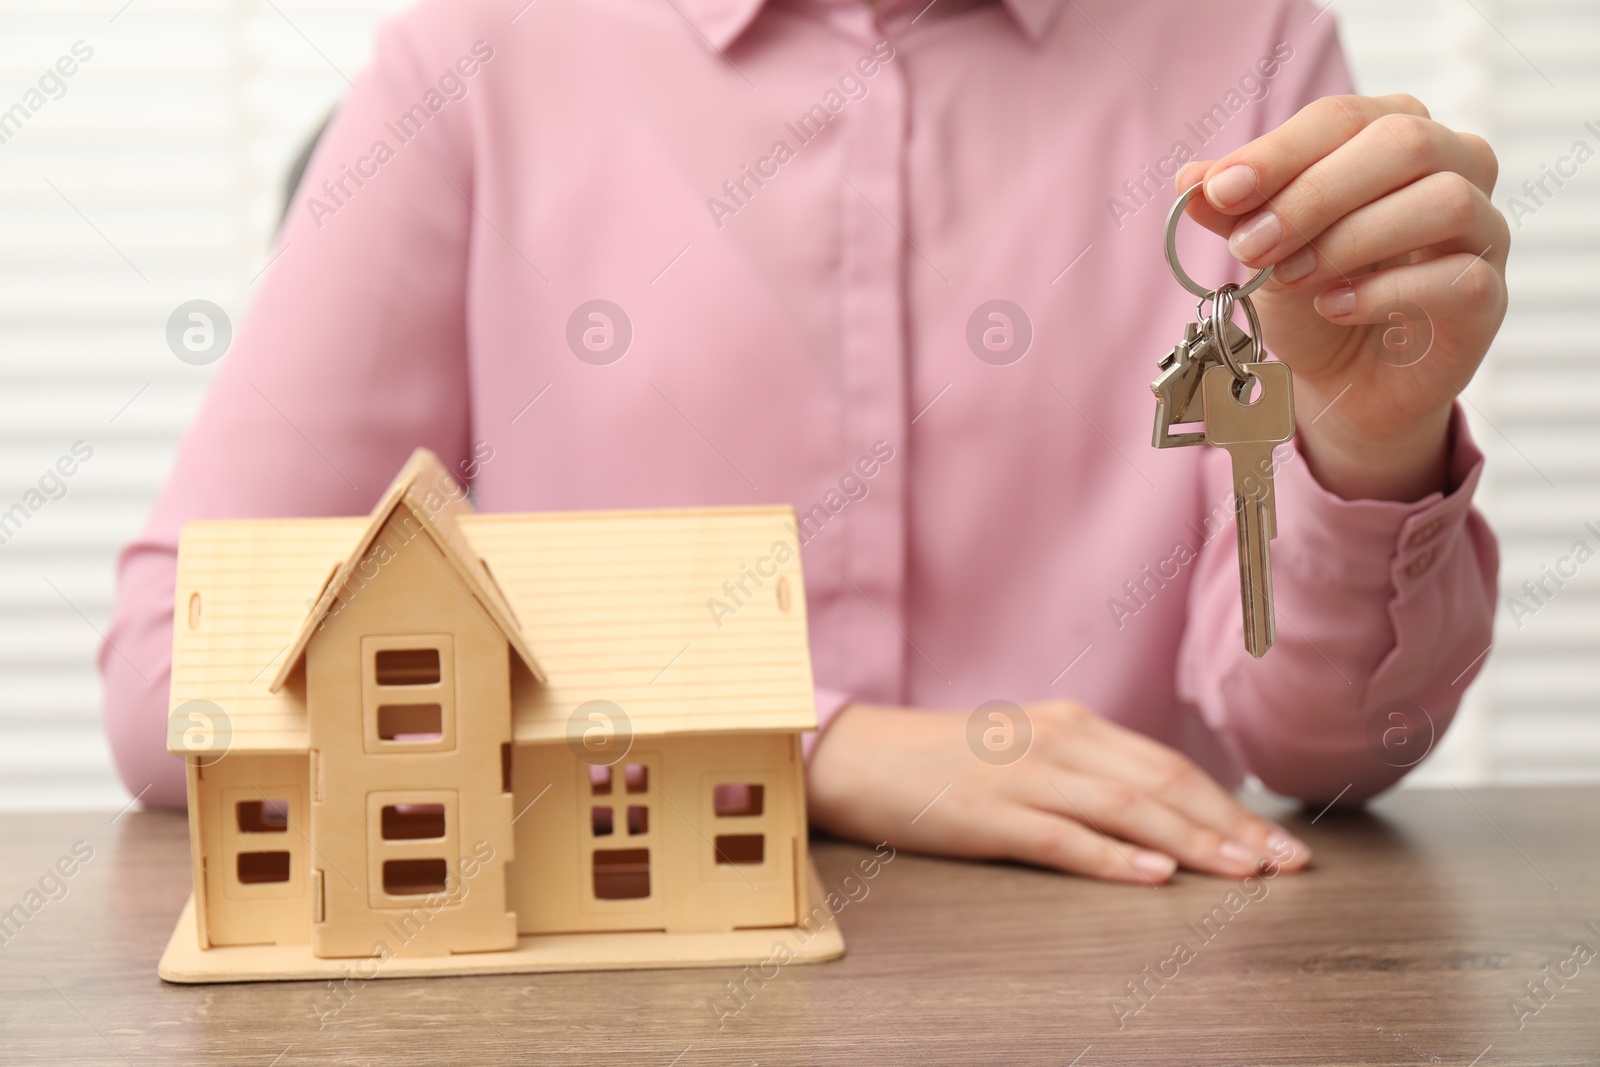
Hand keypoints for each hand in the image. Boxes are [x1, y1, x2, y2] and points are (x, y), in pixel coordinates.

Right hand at [806, 701, 1309, 883]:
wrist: (857, 756)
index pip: (1168, 766)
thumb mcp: (1022, 750)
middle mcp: (1056, 741)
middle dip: (1231, 827)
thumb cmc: (943, 760)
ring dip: (1192, 843)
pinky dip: (1113, 858)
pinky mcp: (988, 814)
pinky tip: (1154, 878)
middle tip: (1285, 865)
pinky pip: (1062, 838)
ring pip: (1126, 810)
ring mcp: (1022, 776)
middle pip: (1162, 785)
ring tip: (1242, 874)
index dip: (1228, 804)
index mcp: (1070, 725)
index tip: (1277, 841)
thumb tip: (1154, 810)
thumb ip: (1083, 770)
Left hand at [1176, 94, 1507, 502]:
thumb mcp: (1261, 249)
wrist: (1343, 381)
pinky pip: (1458, 276)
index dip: (1279, 151)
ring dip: (1351, 239)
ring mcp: (1482, 229)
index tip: (1220, 191)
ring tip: (1290, 278)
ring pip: (1442, 201)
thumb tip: (1190, 179)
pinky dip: (1385, 292)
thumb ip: (1234, 212)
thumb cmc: (1310, 295)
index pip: (1343, 116)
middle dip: (1314, 194)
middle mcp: (1455, 166)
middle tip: (1250, 245)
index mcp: (1394, 132)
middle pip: (1403, 143)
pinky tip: (1335, 306)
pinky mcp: (1488, 296)